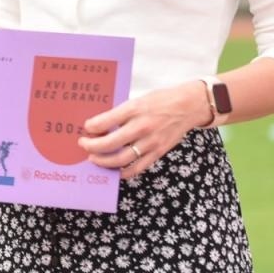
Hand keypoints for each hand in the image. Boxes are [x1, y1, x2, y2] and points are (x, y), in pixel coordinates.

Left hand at [78, 80, 210, 179]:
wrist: (189, 106)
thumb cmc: (161, 101)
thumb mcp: (138, 100)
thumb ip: (120, 113)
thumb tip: (99, 126)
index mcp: (134, 109)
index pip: (104, 121)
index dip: (90, 127)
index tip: (86, 128)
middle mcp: (142, 126)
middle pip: (109, 144)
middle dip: (91, 147)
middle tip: (83, 144)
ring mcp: (150, 142)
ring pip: (121, 159)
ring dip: (103, 161)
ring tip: (94, 159)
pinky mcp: (158, 152)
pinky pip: (137, 167)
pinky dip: (123, 172)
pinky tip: (114, 170)